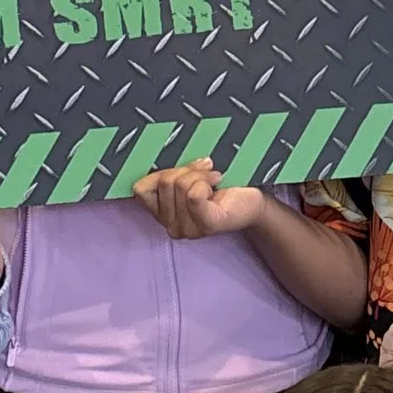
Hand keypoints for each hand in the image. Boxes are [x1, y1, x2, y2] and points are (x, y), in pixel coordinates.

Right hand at [131, 158, 267, 241]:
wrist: (252, 200)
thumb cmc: (220, 188)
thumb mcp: (185, 179)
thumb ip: (166, 176)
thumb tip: (154, 163)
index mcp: (163, 215)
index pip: (141, 189)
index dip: (160, 172)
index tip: (182, 170)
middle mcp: (172, 227)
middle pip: (163, 183)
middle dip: (185, 170)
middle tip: (206, 172)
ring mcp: (189, 229)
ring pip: (179, 185)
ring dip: (199, 174)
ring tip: (214, 178)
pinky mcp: (207, 225)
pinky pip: (193, 194)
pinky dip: (205, 182)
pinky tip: (217, 184)